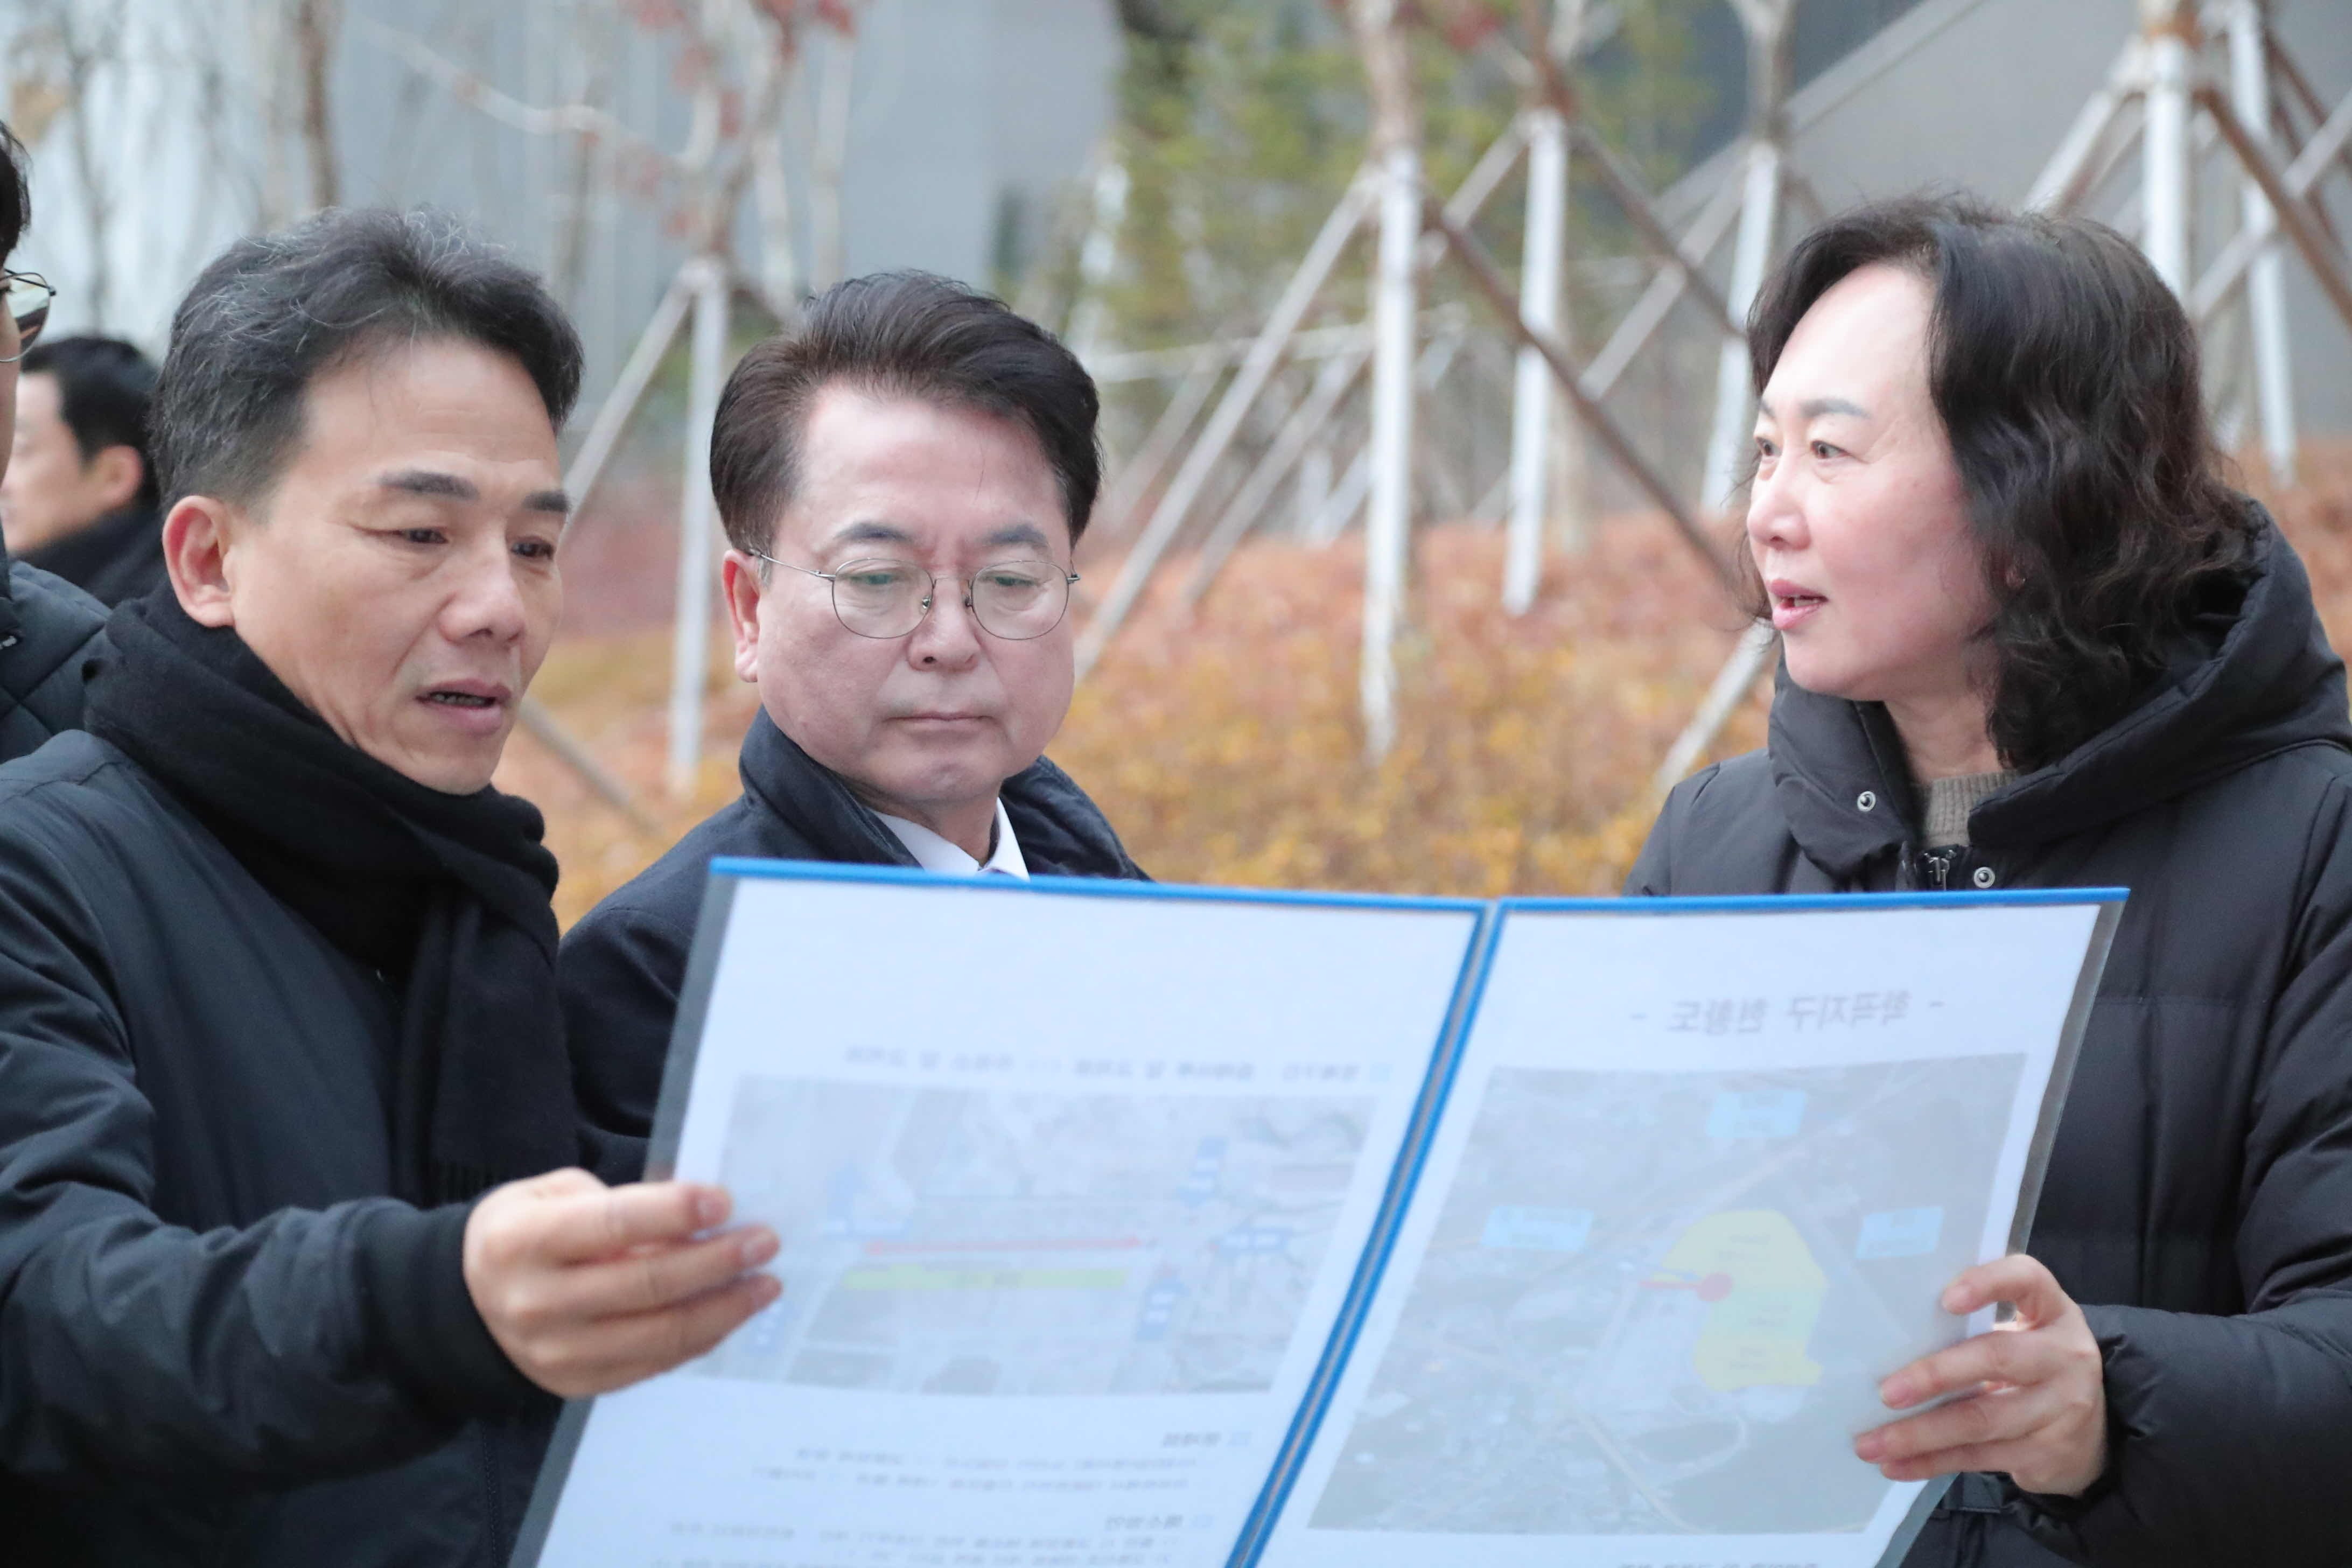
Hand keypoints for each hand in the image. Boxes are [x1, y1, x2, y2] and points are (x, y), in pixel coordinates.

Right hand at [462, 1167, 780, 1398]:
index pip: (612, 1225)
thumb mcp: (550, 1196)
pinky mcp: (578, 1384)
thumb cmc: (522, 1234)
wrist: (465, 1305)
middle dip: (718, 1262)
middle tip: (764, 1241)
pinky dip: (701, 1338)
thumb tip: (694, 1219)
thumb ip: (614, 1205)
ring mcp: (558, 1352)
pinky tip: (730, 1312)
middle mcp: (539, 1302)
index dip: (674, 1213)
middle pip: (648, 1285)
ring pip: (661, 1335)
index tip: (725, 1201)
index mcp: (525, 1241)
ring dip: (725, 1308)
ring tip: (764, 1283)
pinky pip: (655, 1363)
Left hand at [1853, 1253, 2106, 1496]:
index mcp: (2053, 1311)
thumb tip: (1887, 1341)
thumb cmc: (2031, 1368)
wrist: (2093, 1434)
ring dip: (1919, 1434)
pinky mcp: (2048, 1453)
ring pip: (1981, 1420)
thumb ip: (1973, 1329)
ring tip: (1872, 1443)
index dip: (1989, 1284)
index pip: (2028, 1280)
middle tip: (1886, 1392)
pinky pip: (1980, 1458)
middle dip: (1935, 1375)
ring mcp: (2062, 1408)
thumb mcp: (2021, 1335)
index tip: (1945, 1298)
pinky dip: (1932, 1462)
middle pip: (1997, 1358)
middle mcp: (2065, 1356)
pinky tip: (1896, 1465)